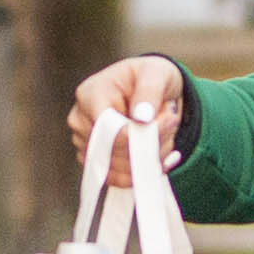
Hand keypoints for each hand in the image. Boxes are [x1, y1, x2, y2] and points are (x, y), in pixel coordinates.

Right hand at [66, 57, 185, 164]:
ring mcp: (86, 145)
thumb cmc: (150, 77)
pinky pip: (120, 179)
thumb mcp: (156, 73)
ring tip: (166, 133)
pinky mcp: (97, 163)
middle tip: (172, 121)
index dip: (138, 134)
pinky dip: (145, 170)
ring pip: (120, 168)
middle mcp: (81, 121)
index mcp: (90, 95)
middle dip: (151, 142)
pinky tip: (160, 153)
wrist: (152, 91)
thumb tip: (142, 116)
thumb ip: (150, 91)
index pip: (107, 128)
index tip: (169, 121)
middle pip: (115, 151)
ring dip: (153, 157)